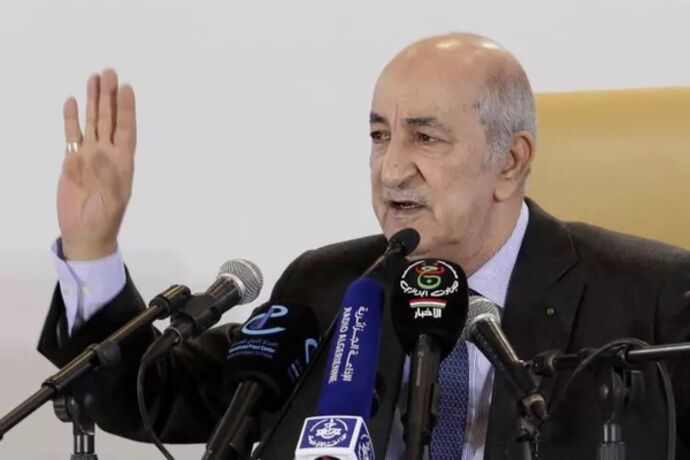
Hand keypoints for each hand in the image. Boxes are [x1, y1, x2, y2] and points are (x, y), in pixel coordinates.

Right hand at [58, 69, 136, 259]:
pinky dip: (72, 119)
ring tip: (94, 78)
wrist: (85, 233)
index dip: (126, 109)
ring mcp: (89, 155)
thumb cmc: (104, 219)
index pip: (125, 129)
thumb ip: (108, 176)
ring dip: (94, 102)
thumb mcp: (112, 200)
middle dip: (109, 97)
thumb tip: (99, 151)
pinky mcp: (72, 161)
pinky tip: (73, 102)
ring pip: (92, 123)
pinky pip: (72, 135)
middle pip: (108, 120)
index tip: (126, 88)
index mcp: (122, 162)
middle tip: (109, 72)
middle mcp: (107, 154)